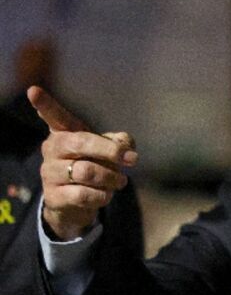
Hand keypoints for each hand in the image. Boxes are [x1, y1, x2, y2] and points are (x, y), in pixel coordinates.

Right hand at [29, 85, 137, 240]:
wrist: (77, 204)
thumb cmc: (93, 167)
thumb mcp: (107, 151)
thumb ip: (118, 142)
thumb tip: (126, 145)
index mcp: (64, 133)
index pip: (53, 116)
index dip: (44, 104)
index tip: (33, 90)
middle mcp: (52, 149)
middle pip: (80, 142)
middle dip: (110, 150)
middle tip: (133, 159)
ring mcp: (50, 173)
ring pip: (87, 171)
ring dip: (112, 178)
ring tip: (120, 181)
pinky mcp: (54, 196)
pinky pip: (85, 195)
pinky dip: (103, 196)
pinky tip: (105, 194)